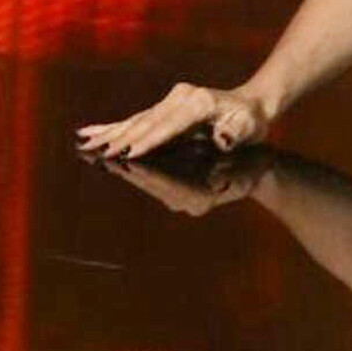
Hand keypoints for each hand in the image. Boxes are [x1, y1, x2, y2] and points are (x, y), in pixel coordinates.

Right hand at [76, 82, 268, 158]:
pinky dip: (113, 127)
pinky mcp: (165, 107)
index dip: (147, 141)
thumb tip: (222, 139)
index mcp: (198, 103)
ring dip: (109, 133)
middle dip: (121, 139)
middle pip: (146, 122)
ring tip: (83, 142)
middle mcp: (181, 98)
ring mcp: (171, 100)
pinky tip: (89, 132)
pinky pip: (136, 119)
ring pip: (136, 120)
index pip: (168, 125)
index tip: (125, 153)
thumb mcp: (250, 127)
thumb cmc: (251, 120)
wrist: (253, 103)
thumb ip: (236, 133)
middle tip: (95, 153)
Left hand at [99, 148, 273, 216]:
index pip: (165, 183)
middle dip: (120, 166)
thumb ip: (234, 175)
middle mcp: (180, 201)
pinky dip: (124, 160)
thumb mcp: (251, 169)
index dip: (145, 169)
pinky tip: (104, 150)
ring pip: (139, 177)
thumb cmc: (256, 167)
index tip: (125, 158)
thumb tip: (217, 177)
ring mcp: (173, 195)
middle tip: (95, 153)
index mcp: (197, 198)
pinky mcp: (169, 184)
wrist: (259, 171)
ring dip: (116, 163)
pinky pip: (142, 172)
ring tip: (91, 150)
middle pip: (145, 181)